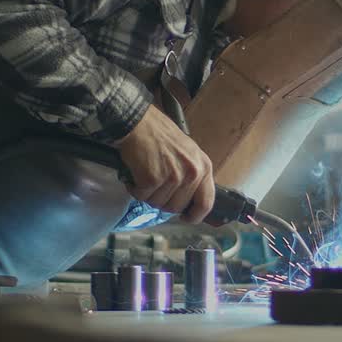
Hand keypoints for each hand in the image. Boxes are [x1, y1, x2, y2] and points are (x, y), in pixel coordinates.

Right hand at [113, 104, 214, 222]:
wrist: (139, 123)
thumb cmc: (160, 135)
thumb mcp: (188, 153)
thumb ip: (192, 176)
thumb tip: (187, 202)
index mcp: (204, 167)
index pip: (206, 202)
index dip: (196, 215)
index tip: (186, 218)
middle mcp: (191, 173)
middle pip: (177, 207)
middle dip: (163, 201)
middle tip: (154, 187)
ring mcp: (173, 176)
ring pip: (158, 204)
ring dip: (148, 194)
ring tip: (144, 175)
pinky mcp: (153, 178)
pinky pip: (142, 196)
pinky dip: (135, 189)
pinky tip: (135, 175)